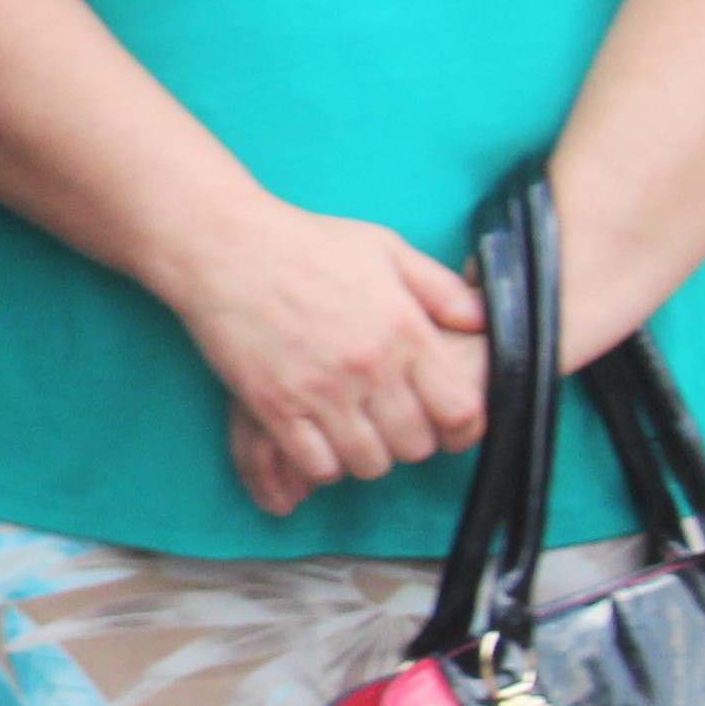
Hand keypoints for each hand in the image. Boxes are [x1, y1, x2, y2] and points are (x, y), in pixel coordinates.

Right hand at [162, 202, 487, 517]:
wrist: (223, 244)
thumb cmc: (303, 242)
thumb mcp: (384, 248)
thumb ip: (440, 288)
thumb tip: (481, 321)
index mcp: (405, 330)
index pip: (460, 411)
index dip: (462, 431)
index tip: (448, 429)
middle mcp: (370, 366)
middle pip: (414, 445)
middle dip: (408, 442)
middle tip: (389, 425)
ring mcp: (320, 389)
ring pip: (368, 462)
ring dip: (365, 455)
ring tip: (352, 433)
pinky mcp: (274, 405)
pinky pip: (316, 464)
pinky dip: (323, 463)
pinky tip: (317, 439)